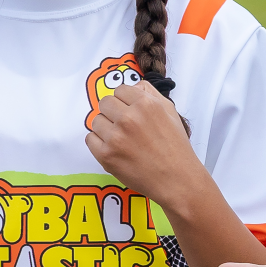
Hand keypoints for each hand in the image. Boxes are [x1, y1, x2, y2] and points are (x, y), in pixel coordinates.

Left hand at [85, 80, 200, 201]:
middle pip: (104, 103)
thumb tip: (133, 87)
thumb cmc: (176, 147)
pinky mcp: (106, 155)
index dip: (124, 100)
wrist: (176, 179)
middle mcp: (129, 117)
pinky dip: (99, 143)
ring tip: (121, 139)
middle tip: (124, 126)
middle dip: (113, 112)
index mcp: (146, 104)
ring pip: (95, 121)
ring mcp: (115, 137)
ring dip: (106, 128)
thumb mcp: (171, 112)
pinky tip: (115, 149)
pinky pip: (89, 139)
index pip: (120, 90)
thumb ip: (151, 94)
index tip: (129, 110)